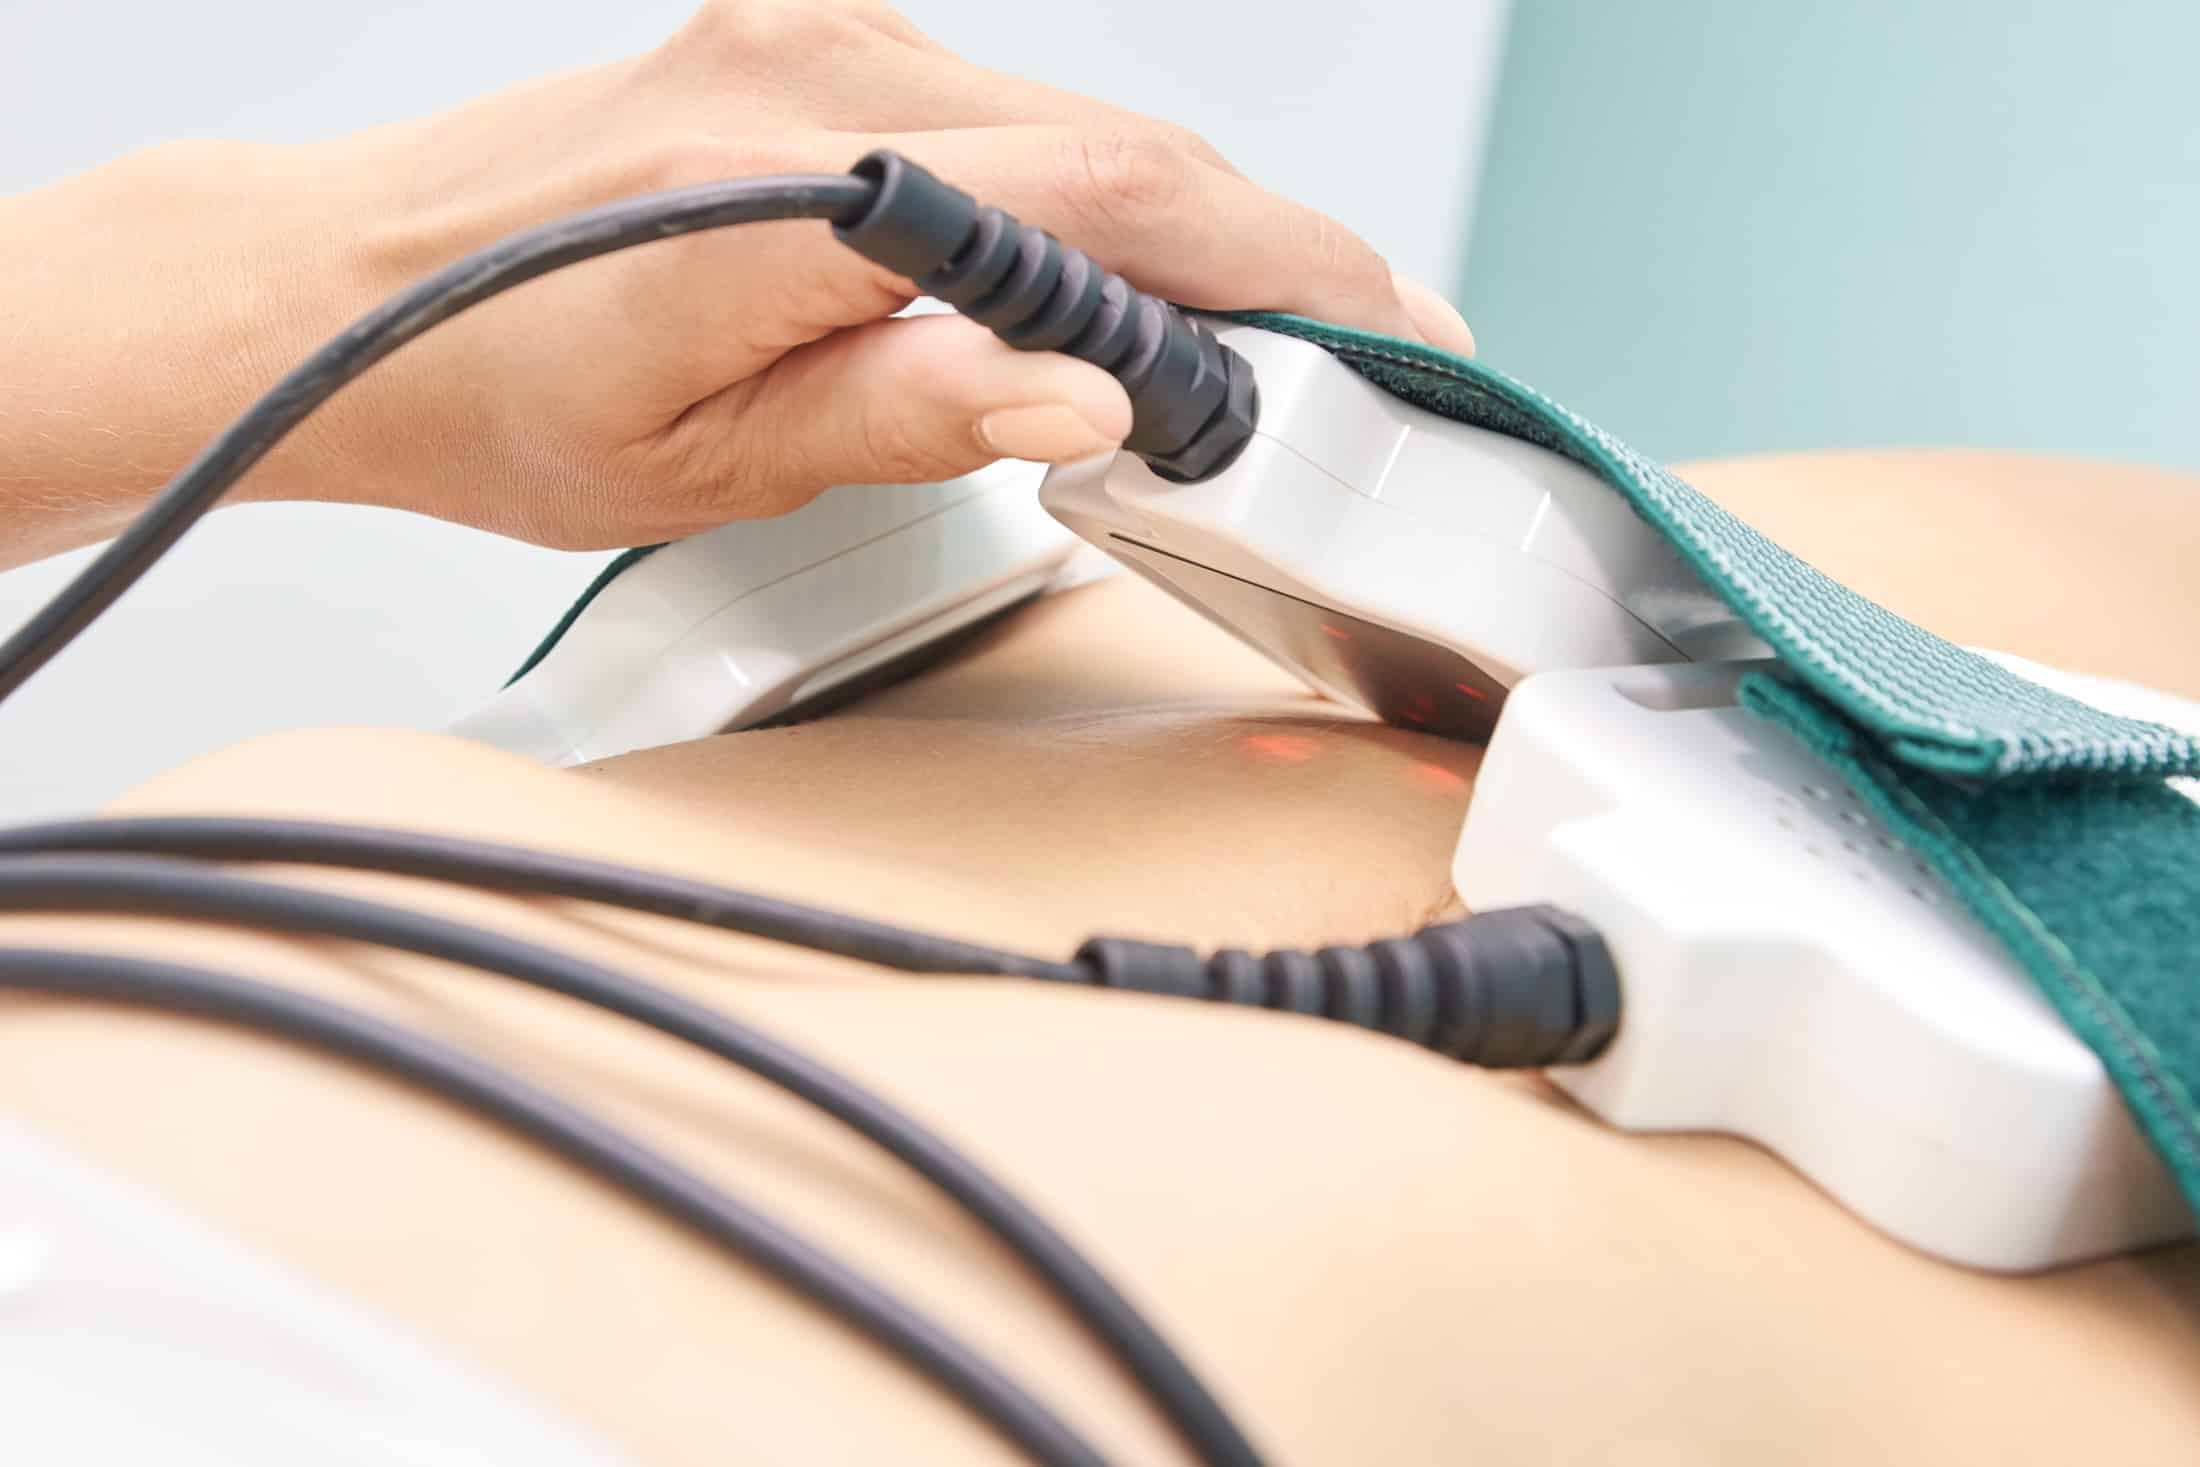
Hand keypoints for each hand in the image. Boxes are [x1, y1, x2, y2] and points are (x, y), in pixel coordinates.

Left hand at [0, 0, 1475, 557]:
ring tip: (1237, 348)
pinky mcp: (809, 46)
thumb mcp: (708, 462)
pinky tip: (1104, 279)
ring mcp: (818, 38)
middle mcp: (822, 69)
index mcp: (802, 177)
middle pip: (1130, 146)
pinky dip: (1090, 198)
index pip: (1121, 200)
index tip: (1387, 335)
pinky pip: (1010, 117)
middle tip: (1343, 363)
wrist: (350, 292)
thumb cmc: (496, 391)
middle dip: (1264, 255)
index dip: (1286, 265)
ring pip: (1080, 125)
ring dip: (1180, 230)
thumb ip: (912, 414)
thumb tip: (1088, 400)